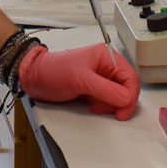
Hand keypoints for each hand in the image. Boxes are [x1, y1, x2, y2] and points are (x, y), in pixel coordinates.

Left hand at [18, 43, 139, 119]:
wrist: (36, 79)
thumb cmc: (54, 71)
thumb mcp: (81, 80)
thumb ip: (106, 90)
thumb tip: (127, 98)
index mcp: (106, 56)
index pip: (130, 77)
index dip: (130, 96)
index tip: (123, 111)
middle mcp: (106, 66)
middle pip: (127, 88)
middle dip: (119, 101)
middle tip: (108, 110)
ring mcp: (101, 78)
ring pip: (118, 96)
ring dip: (109, 105)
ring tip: (94, 105)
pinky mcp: (95, 88)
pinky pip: (108, 100)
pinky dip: (103, 106)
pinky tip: (91, 104)